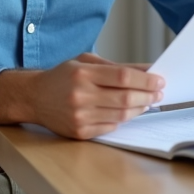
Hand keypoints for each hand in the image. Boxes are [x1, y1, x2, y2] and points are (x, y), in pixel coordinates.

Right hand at [0, 53, 164, 139]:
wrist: (34, 97)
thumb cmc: (63, 76)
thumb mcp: (86, 62)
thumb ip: (116, 67)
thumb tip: (147, 71)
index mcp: (83, 74)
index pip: (123, 77)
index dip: (145, 80)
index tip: (159, 80)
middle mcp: (80, 95)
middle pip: (125, 98)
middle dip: (148, 96)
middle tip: (159, 93)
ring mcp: (79, 116)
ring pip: (121, 115)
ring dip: (139, 109)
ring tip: (147, 102)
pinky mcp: (79, 132)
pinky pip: (110, 128)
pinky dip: (123, 120)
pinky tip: (128, 113)